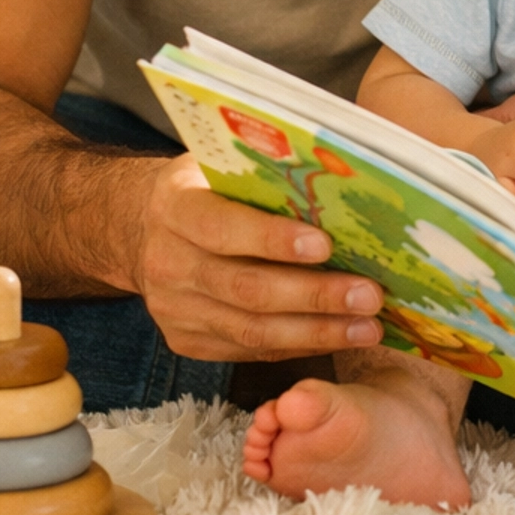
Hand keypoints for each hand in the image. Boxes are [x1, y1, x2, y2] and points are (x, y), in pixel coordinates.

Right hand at [134, 154, 387, 360]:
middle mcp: (168, 262)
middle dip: (314, 296)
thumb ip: (265, 175)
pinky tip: (338, 337)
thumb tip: (340, 186)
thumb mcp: (222, 165)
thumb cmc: (207, 188)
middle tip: (368, 296)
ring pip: (251, 330)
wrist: (145, 229)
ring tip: (367, 326)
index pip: (222, 228)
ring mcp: (174, 308)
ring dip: (317, 332)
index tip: (326, 245)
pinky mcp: (186, 340)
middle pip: (245, 288)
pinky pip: (249, 349)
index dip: (273, 239)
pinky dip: (299, 345)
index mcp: (175, 208)